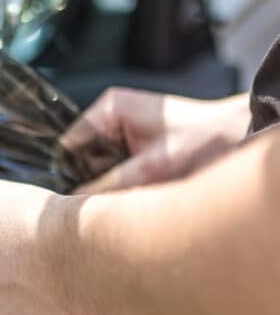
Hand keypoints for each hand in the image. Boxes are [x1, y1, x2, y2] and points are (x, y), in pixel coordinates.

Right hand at [65, 88, 248, 193]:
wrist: (246, 136)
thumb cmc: (208, 139)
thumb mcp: (155, 167)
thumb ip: (113, 185)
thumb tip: (79, 204)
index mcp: (109, 109)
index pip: (69, 146)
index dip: (70, 175)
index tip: (75, 201)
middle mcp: (113, 119)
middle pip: (84, 160)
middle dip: (94, 183)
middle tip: (107, 205)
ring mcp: (126, 133)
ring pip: (102, 170)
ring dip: (113, 187)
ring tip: (129, 199)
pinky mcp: (140, 149)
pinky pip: (120, 173)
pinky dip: (127, 186)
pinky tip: (139, 196)